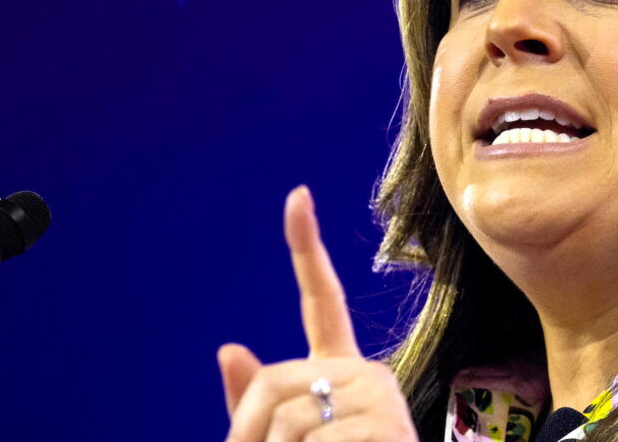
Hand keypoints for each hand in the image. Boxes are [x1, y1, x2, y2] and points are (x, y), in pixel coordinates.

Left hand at [217, 186, 417, 441]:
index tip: (296, 198)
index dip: (305, 248)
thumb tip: (230, 348)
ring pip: (287, 419)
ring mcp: (381, 400)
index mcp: (342, 373)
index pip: (321, 301)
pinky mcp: (387, 427)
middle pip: (273, 382)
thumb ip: (255, 404)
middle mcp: (367, 374)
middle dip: (248, 434)